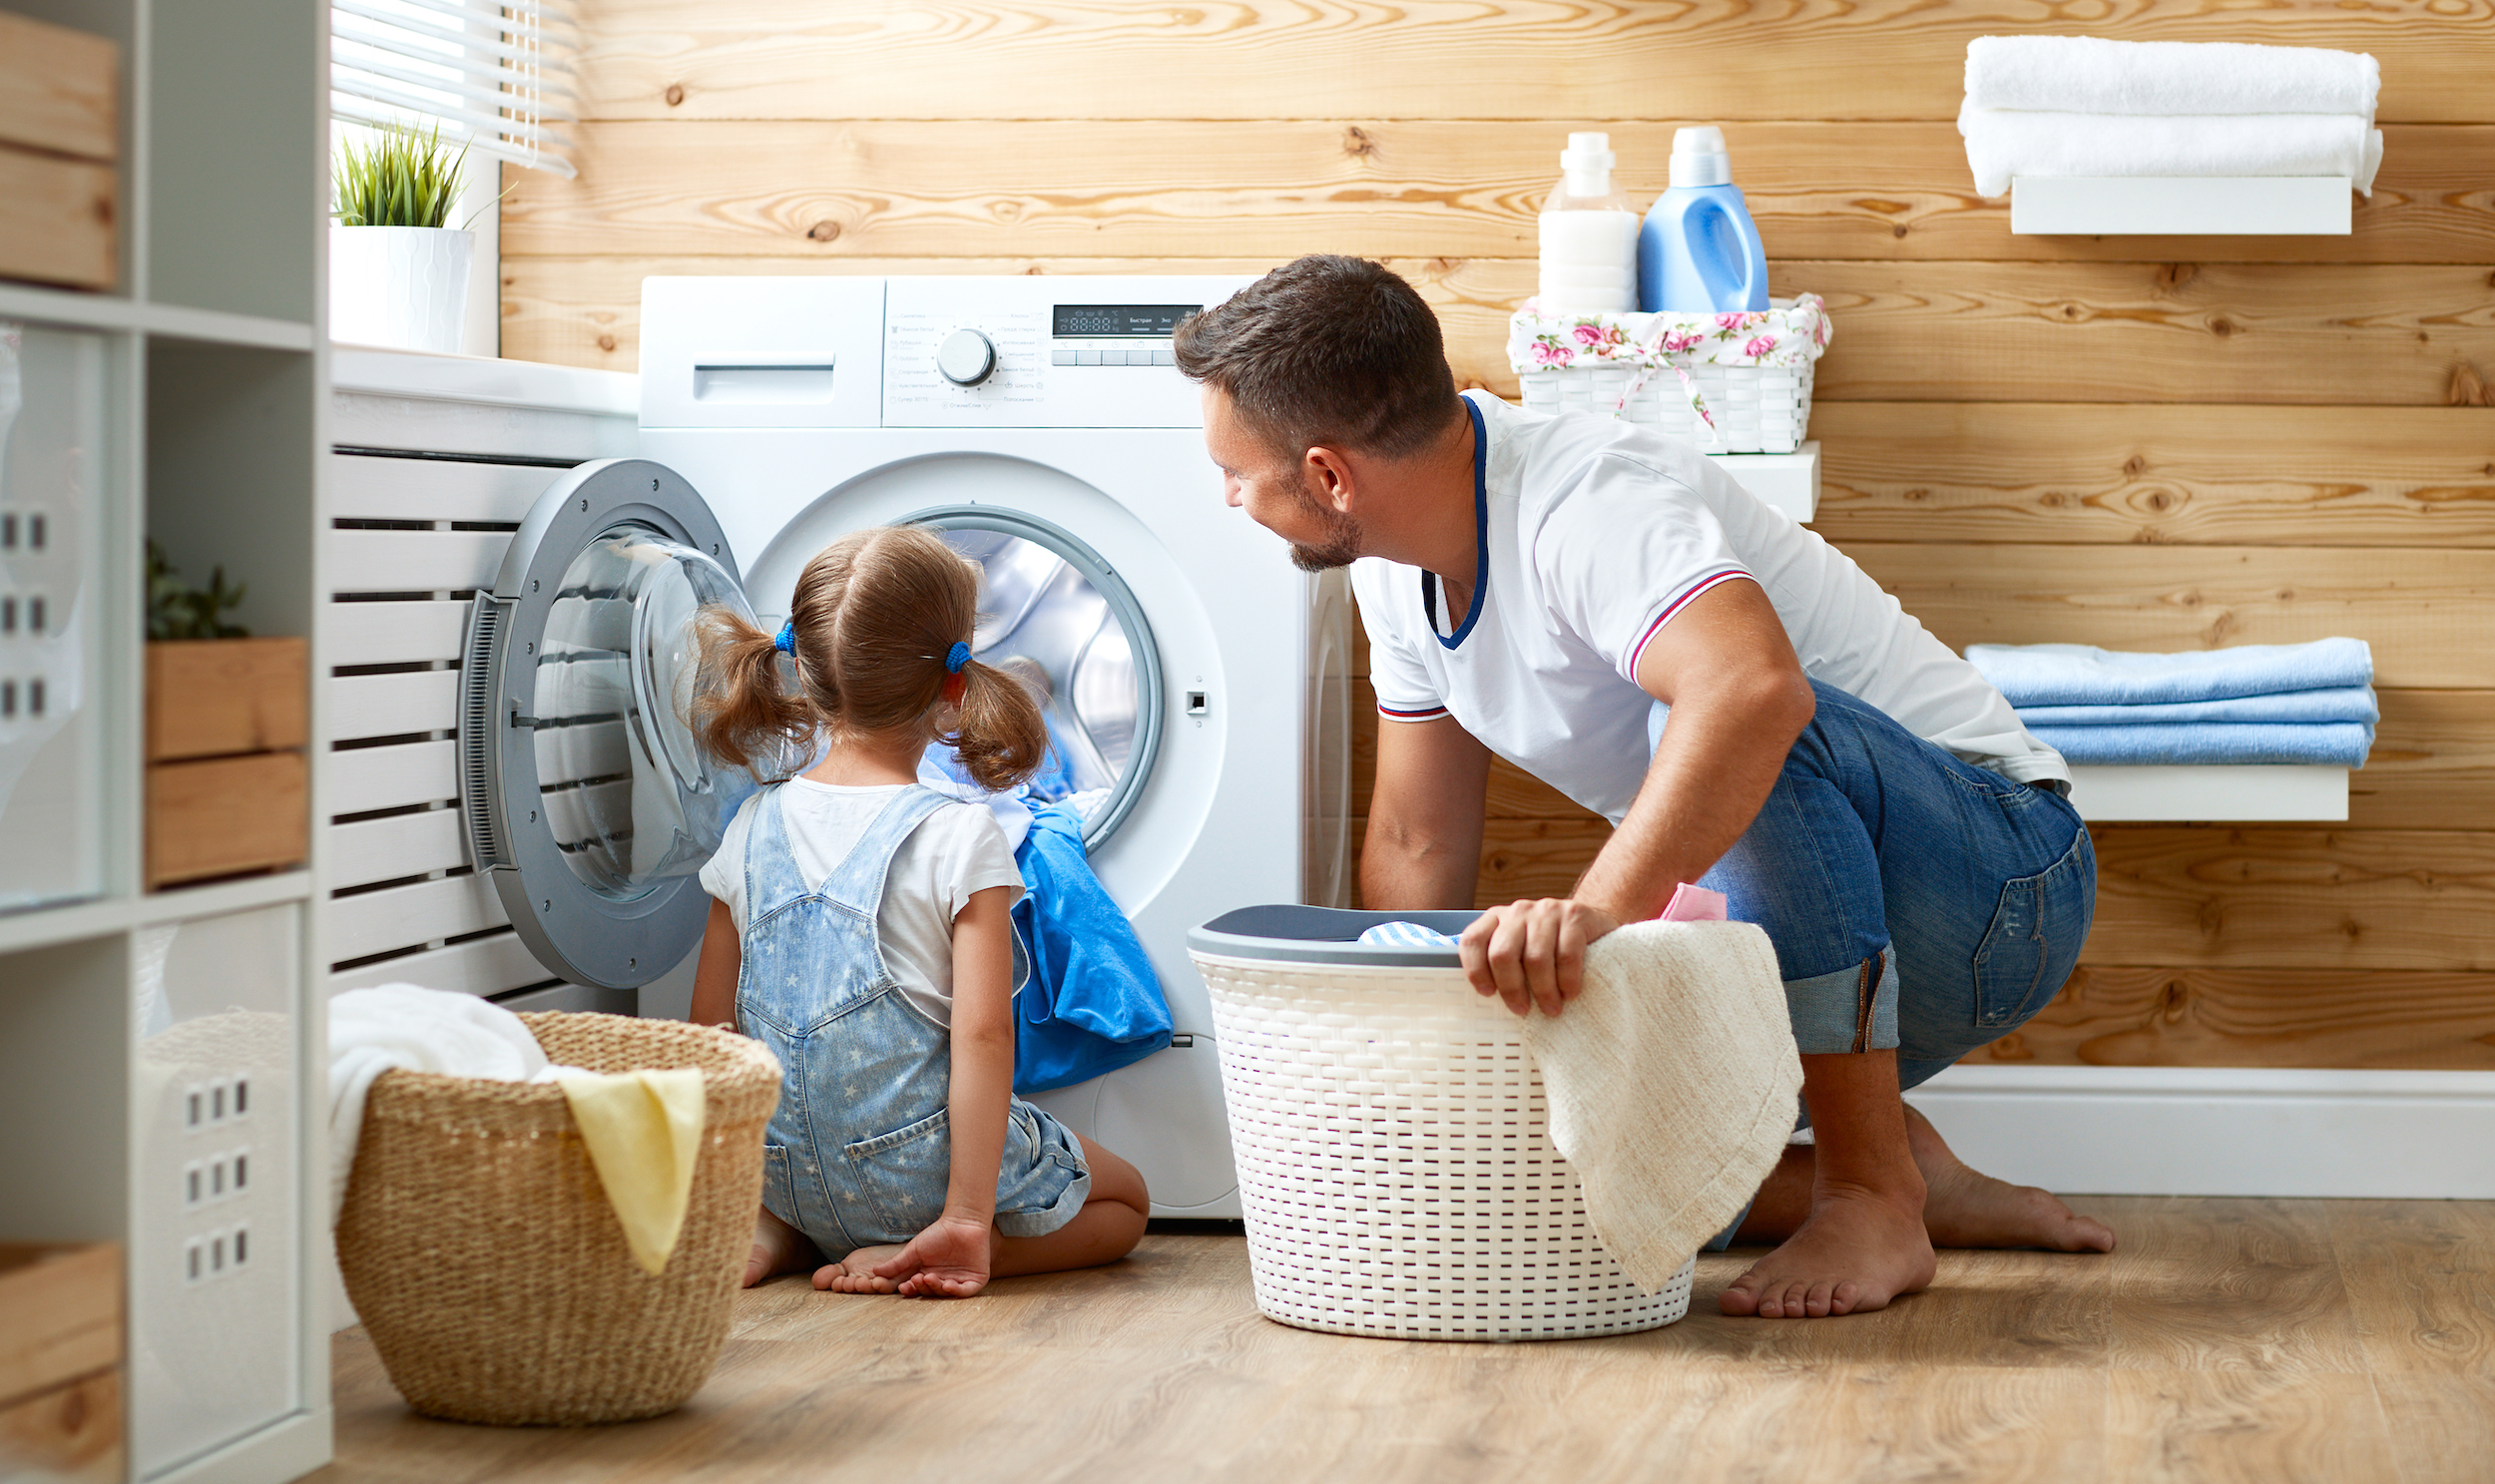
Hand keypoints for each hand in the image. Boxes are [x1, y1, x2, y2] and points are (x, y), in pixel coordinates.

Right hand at [872, 1214, 993, 1297]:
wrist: (962, 1221)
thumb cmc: (938, 1233)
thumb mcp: (914, 1250)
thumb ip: (897, 1263)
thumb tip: (874, 1272)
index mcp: (928, 1276)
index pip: (917, 1289)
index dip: (909, 1290)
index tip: (902, 1287)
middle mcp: (943, 1281)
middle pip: (930, 1293)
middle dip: (922, 1288)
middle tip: (917, 1279)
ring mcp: (960, 1281)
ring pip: (946, 1294)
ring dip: (937, 1289)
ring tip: (930, 1278)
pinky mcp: (976, 1280)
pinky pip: (966, 1291)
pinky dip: (957, 1291)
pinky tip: (948, 1284)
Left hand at [1459, 898, 1619, 1017]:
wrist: (1592, 925)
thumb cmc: (1549, 948)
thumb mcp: (1520, 950)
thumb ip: (1503, 967)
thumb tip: (1488, 1005)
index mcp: (1496, 919)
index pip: (1473, 940)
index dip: (1476, 970)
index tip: (1488, 994)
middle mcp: (1518, 911)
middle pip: (1502, 954)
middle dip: (1512, 989)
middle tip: (1522, 1010)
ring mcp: (1546, 910)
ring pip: (1536, 959)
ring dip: (1544, 991)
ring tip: (1552, 1008)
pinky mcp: (1575, 915)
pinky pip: (1567, 956)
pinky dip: (1567, 981)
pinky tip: (1570, 993)